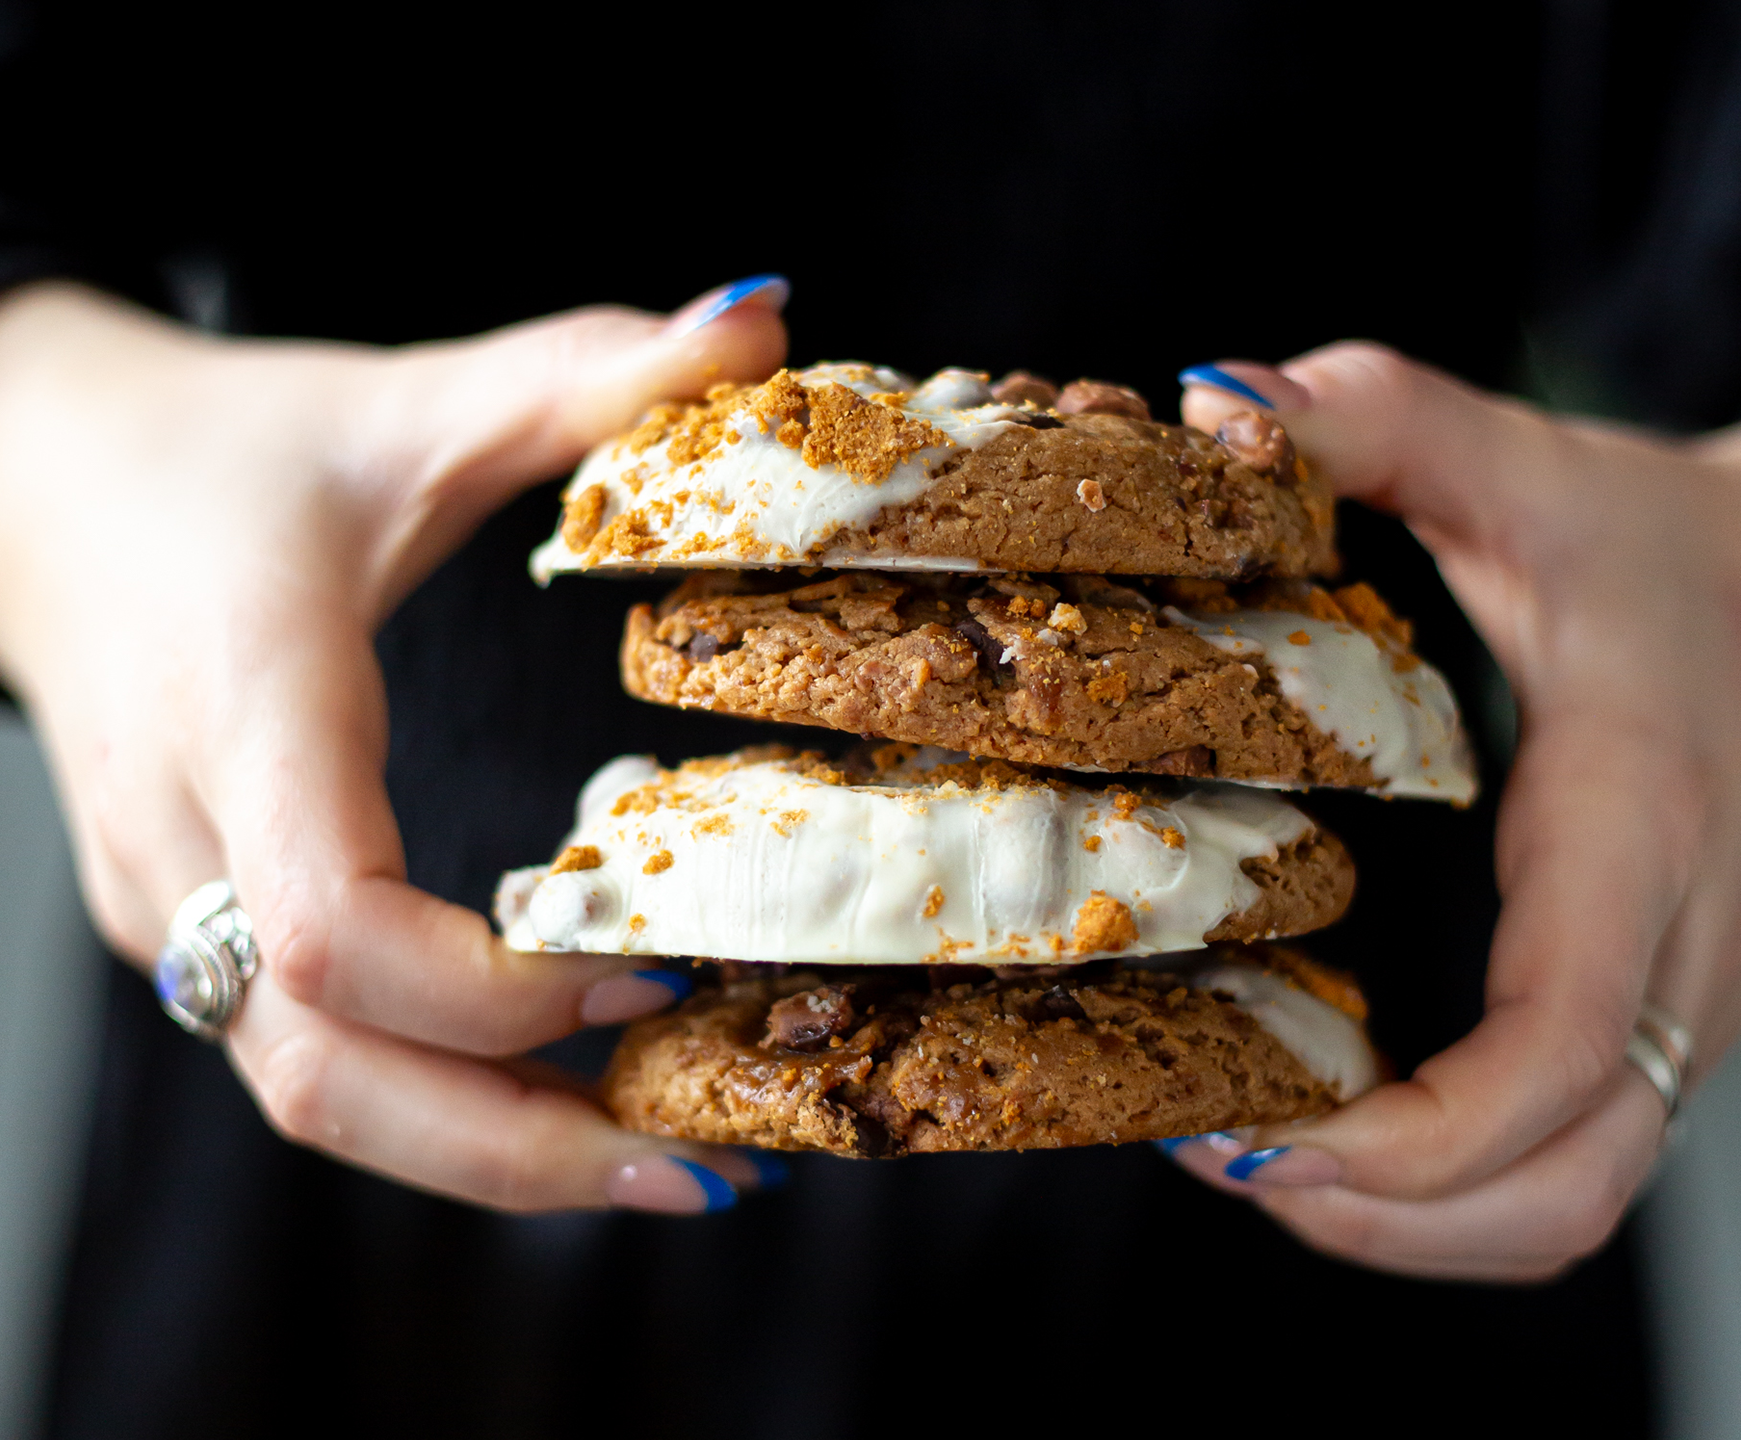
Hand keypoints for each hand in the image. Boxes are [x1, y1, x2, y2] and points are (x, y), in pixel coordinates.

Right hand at [0, 277, 789, 1211]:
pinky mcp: (194, 920)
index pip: (332, 924)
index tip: (649, 972)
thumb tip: (763, 315)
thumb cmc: (230, 454)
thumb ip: (586, 372)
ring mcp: (175, 898)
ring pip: (309, 1093)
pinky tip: (563, 1095)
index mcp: (247, 709)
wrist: (42, 483)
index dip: (493, 988)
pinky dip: (440, 1104)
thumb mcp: (413, 406)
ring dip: (483, 1156)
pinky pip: (309, 1057)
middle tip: (697, 1173)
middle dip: (510, 1152)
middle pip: (318, 1074)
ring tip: (659, 1164)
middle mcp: (188, 836)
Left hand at [1172, 342, 1740, 1278]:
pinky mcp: (1641, 1023)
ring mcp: (1665, 1011)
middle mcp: (1668, 961)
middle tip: (1216, 1154)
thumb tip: (1215, 398)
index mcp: (1634, 833)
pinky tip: (1325, 1129)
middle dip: (1382, 1218)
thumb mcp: (1529, 469)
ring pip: (1565, 1210)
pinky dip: (1443, 1192)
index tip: (1250, 1131)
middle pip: (1561, 1195)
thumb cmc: (1667, 547)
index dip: (1406, 1141)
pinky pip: (1556, 1168)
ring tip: (1250, 1158)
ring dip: (1406, 1226)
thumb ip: (1382, 420)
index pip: (1555, 1051)